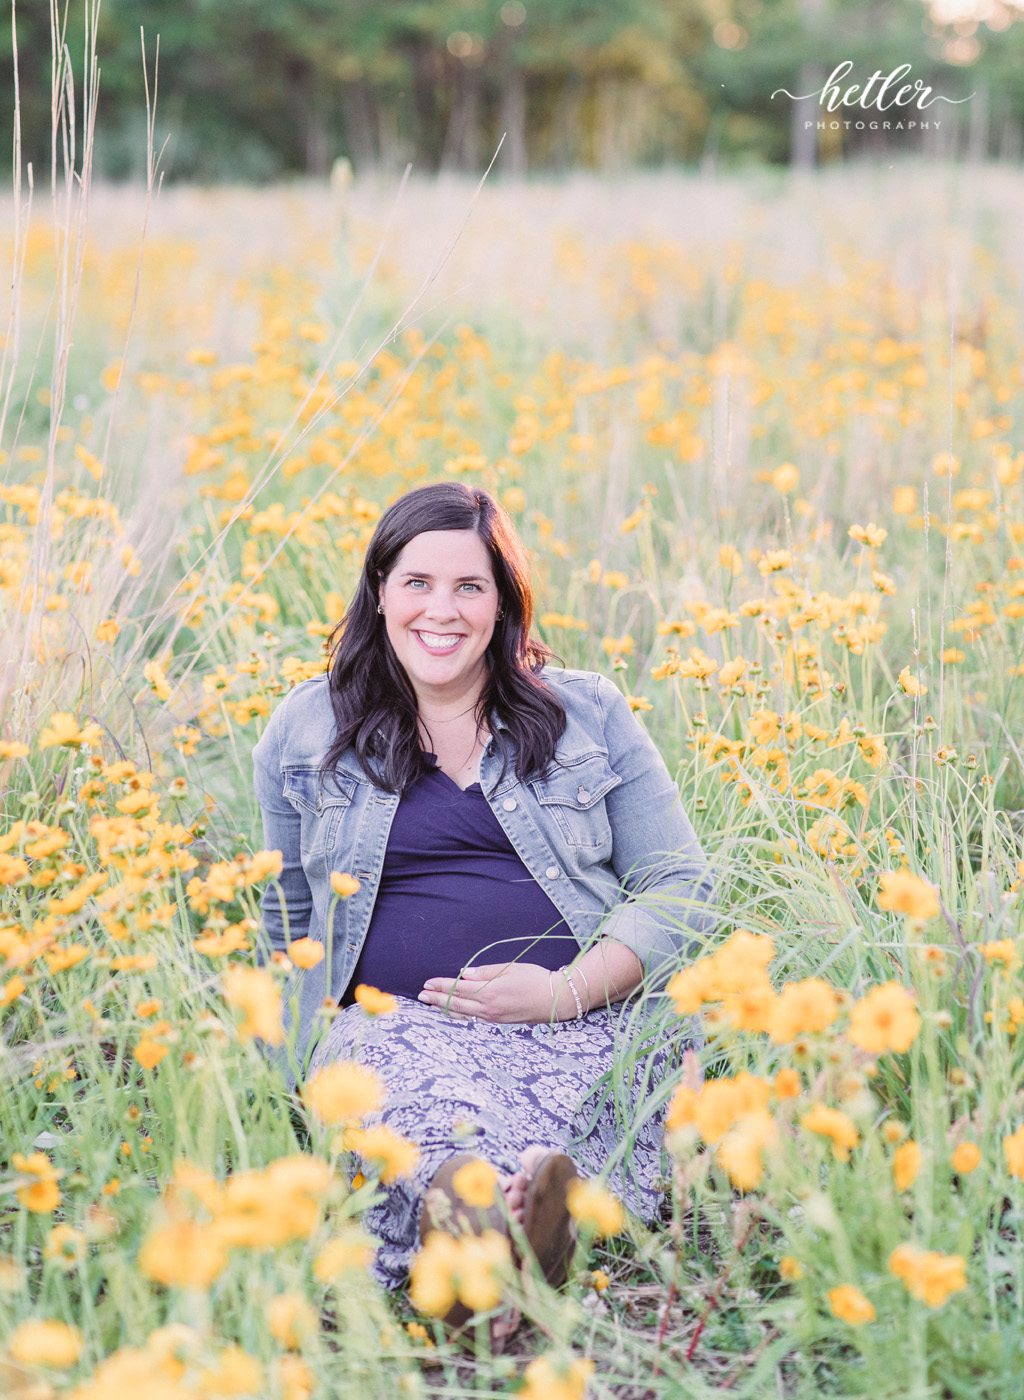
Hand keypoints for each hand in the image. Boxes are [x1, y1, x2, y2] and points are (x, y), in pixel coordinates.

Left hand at [417, 962, 561, 1023]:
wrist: (555, 1000)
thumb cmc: (534, 979)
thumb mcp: (509, 968)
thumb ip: (484, 971)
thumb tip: (464, 974)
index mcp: (488, 991)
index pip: (457, 988)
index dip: (440, 985)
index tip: (427, 983)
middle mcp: (487, 1008)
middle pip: (455, 1004)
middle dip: (436, 999)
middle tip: (421, 995)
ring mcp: (492, 1019)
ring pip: (462, 1015)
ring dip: (444, 1010)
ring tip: (430, 1005)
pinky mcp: (498, 1024)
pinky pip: (472, 1022)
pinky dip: (459, 1018)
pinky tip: (453, 1015)